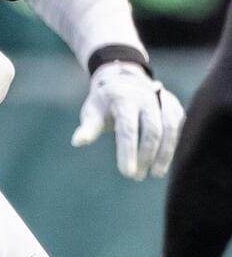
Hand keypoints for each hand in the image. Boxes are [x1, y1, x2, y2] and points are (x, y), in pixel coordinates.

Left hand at [71, 61, 184, 179]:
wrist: (123, 79)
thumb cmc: (104, 102)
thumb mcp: (92, 111)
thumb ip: (88, 127)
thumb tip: (77, 142)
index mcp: (123, 98)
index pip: (127, 128)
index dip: (128, 151)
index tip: (126, 173)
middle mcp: (146, 97)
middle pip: (152, 130)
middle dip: (146, 156)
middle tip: (136, 177)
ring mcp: (163, 100)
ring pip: (170, 129)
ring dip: (164, 154)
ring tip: (156, 174)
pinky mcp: (174, 106)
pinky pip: (178, 127)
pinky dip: (173, 145)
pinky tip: (164, 161)